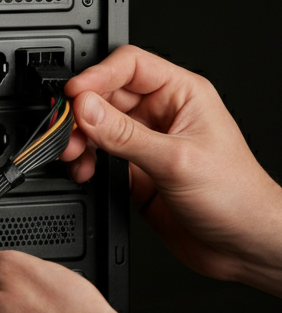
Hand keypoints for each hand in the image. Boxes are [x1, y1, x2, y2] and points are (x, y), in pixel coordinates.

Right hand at [61, 45, 281, 297]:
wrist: (245, 246)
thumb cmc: (237, 196)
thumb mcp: (176, 160)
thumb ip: (125, 135)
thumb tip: (86, 108)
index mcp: (183, 94)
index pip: (130, 66)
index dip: (97, 76)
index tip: (74, 96)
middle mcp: (162, 114)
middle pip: (107, 96)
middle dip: (82, 113)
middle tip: (66, 131)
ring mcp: (146, 143)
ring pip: (98, 127)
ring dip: (80, 139)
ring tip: (72, 154)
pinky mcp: (135, 171)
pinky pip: (99, 157)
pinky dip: (85, 162)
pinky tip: (84, 172)